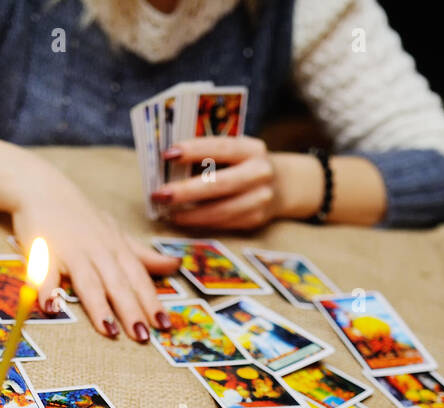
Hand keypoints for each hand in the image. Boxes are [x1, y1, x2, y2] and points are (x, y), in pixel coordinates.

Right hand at [10, 160, 179, 340]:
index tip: (165, 325)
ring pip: (88, 281)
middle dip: (131, 310)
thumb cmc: (82, 217)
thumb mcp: (117, 233)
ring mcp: (71, 251)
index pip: (138, 278)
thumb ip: (143, 255)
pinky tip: (50, 308)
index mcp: (117, 249)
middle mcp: (98, 251)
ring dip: (98, 306)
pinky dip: (46, 289)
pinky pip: (45, 273)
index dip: (152, 301)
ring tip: (109, 331)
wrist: (42, 188)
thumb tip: (176, 265)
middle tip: (143, 337)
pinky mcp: (43, 251)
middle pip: (117, 284)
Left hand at [154, 137, 316, 229]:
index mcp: (252, 148)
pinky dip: (201, 222)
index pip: (221, 147)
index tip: (167, 154)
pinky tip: (183, 218)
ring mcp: (261, 199)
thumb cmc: (244, 164)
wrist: (284, 184)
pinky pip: (224, 223)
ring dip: (190, 213)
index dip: (194, 150)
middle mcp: (260, 173)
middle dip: (187, 190)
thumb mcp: (234, 151)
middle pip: (220, 184)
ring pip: (222, 210)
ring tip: (168, 211)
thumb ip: (208, 155)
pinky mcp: (256, 220)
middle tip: (159, 194)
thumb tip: (167, 164)